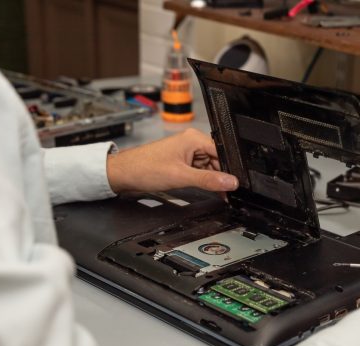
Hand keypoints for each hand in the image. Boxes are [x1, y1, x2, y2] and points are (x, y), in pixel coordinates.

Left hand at [106, 128, 238, 193]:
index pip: (222, 152)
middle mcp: (191, 142)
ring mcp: (186, 152)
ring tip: (217, 193)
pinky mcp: (181, 161)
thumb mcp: (181, 177)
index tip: (236, 184)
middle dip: (221, 176)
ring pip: (209, 167)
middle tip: (227, 193)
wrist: (123, 174)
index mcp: (193, 138)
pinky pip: (198, 170)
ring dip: (212, 179)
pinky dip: (203, 180)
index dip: (230, 169)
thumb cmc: (145, 168)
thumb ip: (208, 180)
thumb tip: (230, 182)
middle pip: (217, 160)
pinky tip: (206, 189)